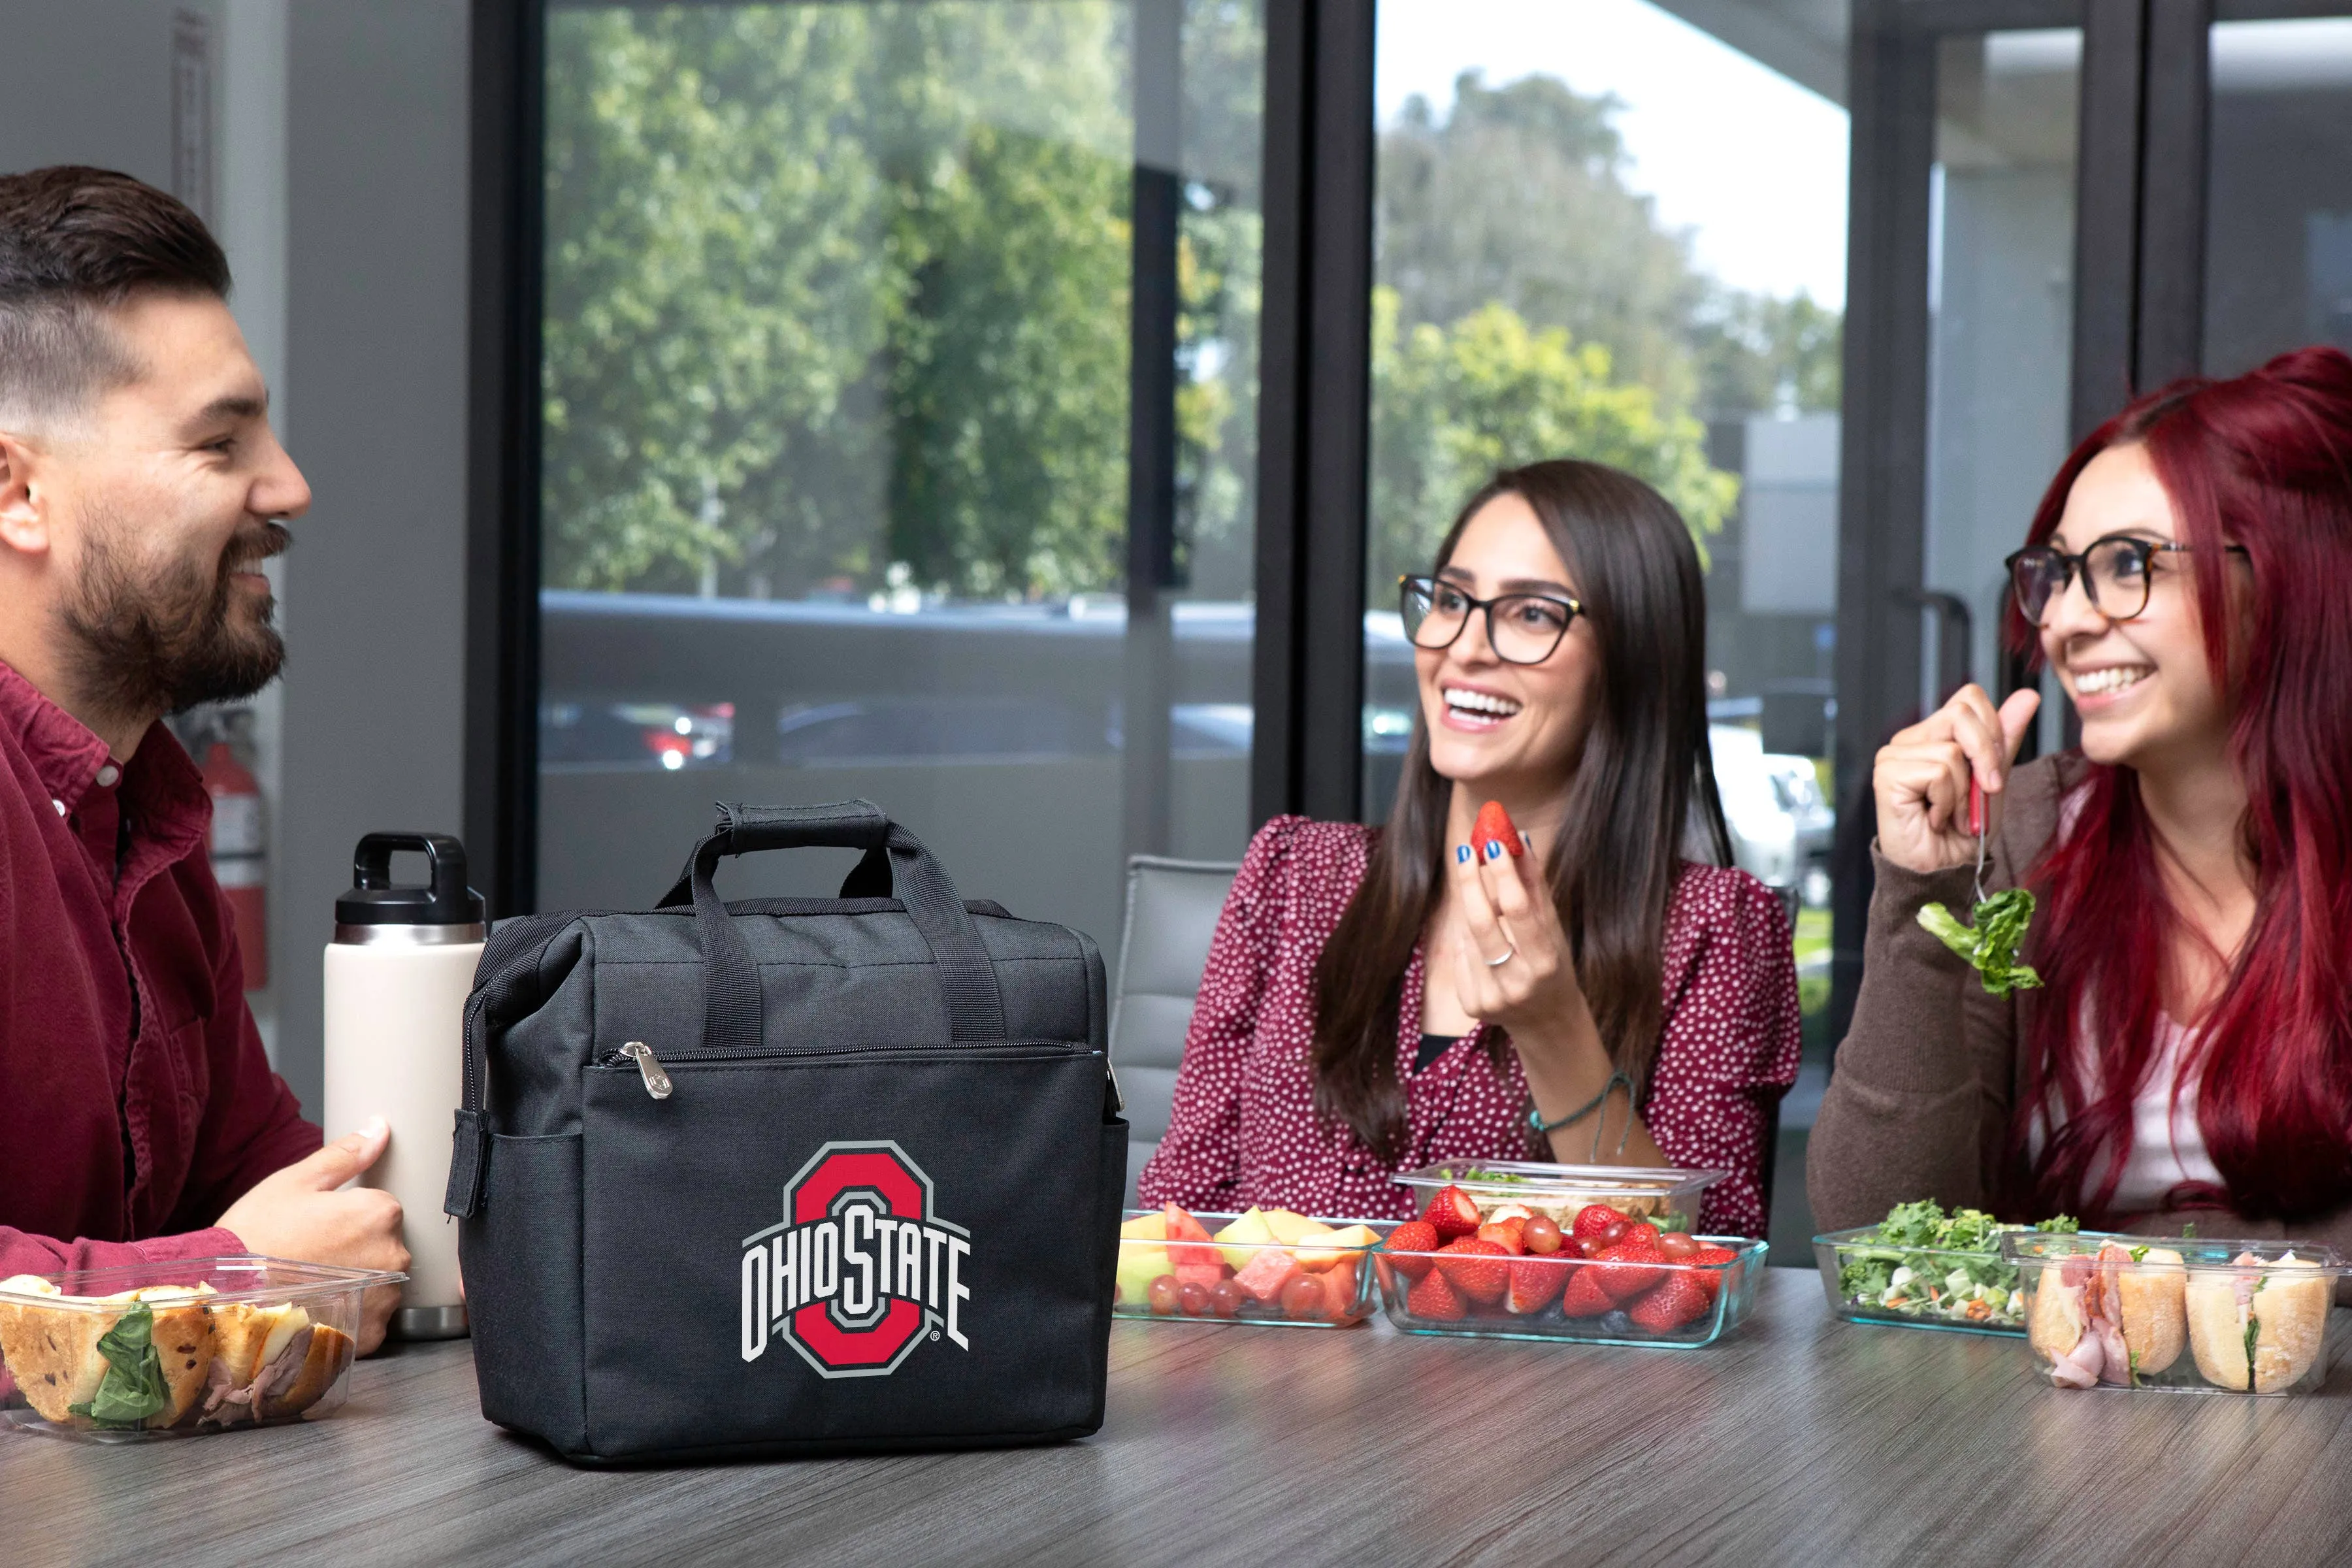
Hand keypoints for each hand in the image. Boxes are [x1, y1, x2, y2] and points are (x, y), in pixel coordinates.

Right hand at [217, 1119, 409, 1354]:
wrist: (221, 1299)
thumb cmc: (255, 1237)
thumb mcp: (295, 1183)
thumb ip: (346, 1155)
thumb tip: (380, 1128)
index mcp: (379, 1213)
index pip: (383, 1206)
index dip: (350, 1214)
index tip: (321, 1225)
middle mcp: (393, 1256)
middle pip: (386, 1244)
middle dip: (358, 1247)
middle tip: (312, 1255)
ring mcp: (384, 1298)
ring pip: (381, 1281)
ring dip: (357, 1282)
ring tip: (311, 1283)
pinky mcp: (370, 1334)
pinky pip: (370, 1317)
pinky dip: (349, 1314)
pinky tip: (317, 1307)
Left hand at [1448, 829, 1592, 1055]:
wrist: (1547, 1022)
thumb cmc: (1553, 965)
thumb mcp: (1553, 930)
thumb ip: (1535, 888)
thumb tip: (1519, 840)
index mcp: (1544, 962)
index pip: (1518, 910)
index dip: (1502, 875)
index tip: (1492, 844)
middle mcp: (1516, 983)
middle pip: (1482, 922)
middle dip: (1471, 882)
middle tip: (1466, 850)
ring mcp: (1490, 997)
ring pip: (1468, 936)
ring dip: (1474, 911)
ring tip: (1485, 899)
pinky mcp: (1471, 1005)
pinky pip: (1461, 955)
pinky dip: (1469, 940)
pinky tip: (1485, 945)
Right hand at [1873, 685, 2040, 875]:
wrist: (1944, 869)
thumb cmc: (1963, 830)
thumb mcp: (1993, 779)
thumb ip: (2004, 738)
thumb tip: (2027, 696)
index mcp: (1932, 734)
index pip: (1968, 699)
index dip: (1991, 730)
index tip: (1995, 771)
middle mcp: (1909, 739)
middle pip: (1961, 713)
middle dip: (1986, 756)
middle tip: (1985, 791)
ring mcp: (1893, 755)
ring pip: (1952, 750)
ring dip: (1964, 792)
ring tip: (1952, 814)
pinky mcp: (1887, 774)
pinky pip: (1938, 773)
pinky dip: (1947, 802)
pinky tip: (1934, 818)